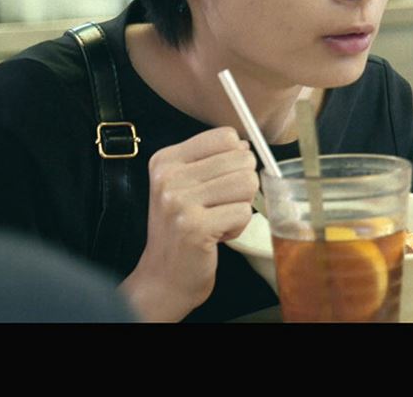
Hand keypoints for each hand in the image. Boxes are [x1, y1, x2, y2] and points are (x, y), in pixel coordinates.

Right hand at [121, 127, 258, 320]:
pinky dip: (238, 227)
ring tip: (216, 220)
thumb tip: (246, 146)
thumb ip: (214, 160)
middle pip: (242, 159)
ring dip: (240, 207)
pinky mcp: (195, 227)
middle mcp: (168, 177)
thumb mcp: (188, 185)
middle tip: (217, 207)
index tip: (217, 183)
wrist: (164, 277)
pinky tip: (216, 236)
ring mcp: (179, 202)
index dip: (235, 160)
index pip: (225, 136)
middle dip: (241, 187)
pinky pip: (245, 212)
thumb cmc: (182, 229)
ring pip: (248, 184)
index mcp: (166, 160)